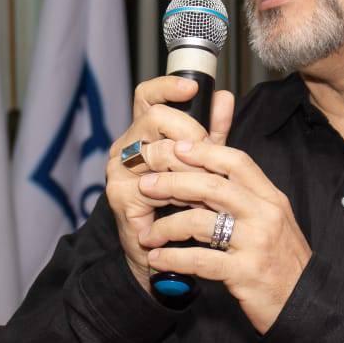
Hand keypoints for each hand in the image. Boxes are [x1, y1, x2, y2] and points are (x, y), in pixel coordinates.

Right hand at [105, 77, 234, 286]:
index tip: (192, 86)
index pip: (148, 96)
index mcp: (142, 134)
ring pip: (158, 150)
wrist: (164, 256)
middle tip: (210, 153)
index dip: (167, 86)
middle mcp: (124, 147)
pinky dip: (179, 192)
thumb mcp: (202, 164)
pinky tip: (193, 203)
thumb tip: (225, 96)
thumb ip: (213, 132)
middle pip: (155, 117)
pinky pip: (154, 183)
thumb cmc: (182, 207)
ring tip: (207, 184)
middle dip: (190, 132)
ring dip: (189, 166)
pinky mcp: (120, 196)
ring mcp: (118, 171)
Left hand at [137, 141, 310, 332]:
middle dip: (173, 182)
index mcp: (271, 199)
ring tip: (146, 235)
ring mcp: (256, 244)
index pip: (237, 162)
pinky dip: (172, 259)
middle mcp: (266, 216)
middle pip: (212, 186)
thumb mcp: (271, 222)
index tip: (175, 148)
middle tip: (146, 185)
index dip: (204, 151)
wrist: (305, 305)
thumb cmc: (281, 262)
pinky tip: (156, 260)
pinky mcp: (245, 273)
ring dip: (166, 226)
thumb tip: (204, 177)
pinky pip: (200, 260)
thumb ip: (245, 199)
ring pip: (200, 222)